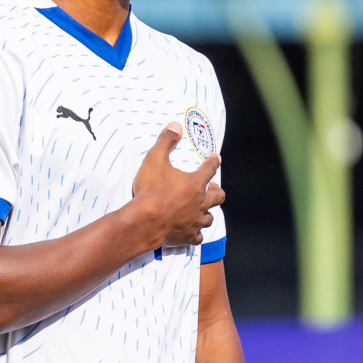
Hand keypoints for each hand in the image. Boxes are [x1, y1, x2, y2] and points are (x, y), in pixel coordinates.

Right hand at [130, 123, 222, 246]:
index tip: (216, 158)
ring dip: (206, 213)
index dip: (213, 162)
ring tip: (201, 211)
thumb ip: (165, 142)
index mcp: (195, 183)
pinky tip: (192, 232)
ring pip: (209, 218)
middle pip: (217, 197)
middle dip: (216, 192)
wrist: (145, 220)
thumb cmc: (151, 190)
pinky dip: (195, 233)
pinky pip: (197, 236)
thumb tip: (175, 126)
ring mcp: (195, 220)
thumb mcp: (155, 159)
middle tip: (213, 189)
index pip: (209, 169)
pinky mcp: (187, 236)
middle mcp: (200, 202)